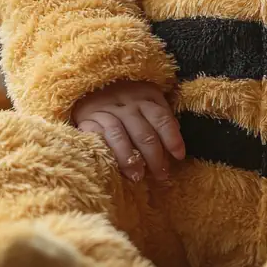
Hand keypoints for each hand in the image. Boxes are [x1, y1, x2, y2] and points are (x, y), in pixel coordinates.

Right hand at [70, 79, 185, 183]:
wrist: (89, 90)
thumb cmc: (124, 100)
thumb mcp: (146, 100)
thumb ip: (160, 118)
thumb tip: (175, 140)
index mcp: (145, 96)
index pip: (162, 118)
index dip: (172, 138)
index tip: (179, 156)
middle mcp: (126, 102)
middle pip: (144, 132)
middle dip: (155, 157)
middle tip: (161, 176)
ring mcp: (106, 111)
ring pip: (120, 136)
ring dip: (131, 159)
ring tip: (138, 176)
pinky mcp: (87, 121)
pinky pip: (99, 138)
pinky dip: (109, 153)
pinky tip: (115, 167)